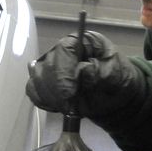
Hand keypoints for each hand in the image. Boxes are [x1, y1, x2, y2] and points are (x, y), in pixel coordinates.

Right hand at [25, 30, 139, 113]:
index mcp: (80, 42)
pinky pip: (34, 90)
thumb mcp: (117, 73)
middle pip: (47, 65)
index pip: (63, 49)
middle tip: (69, 106)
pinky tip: (58, 107)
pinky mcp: (44, 82)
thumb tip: (83, 70)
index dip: (63, 71)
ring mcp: (50, 66)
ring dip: (51, 97)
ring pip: (37, 79)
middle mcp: (61, 51)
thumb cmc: (116, 80)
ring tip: (67, 108)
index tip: (70, 93)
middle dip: (57, 89)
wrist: (113, 97)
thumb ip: (101, 70)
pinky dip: (44, 101)